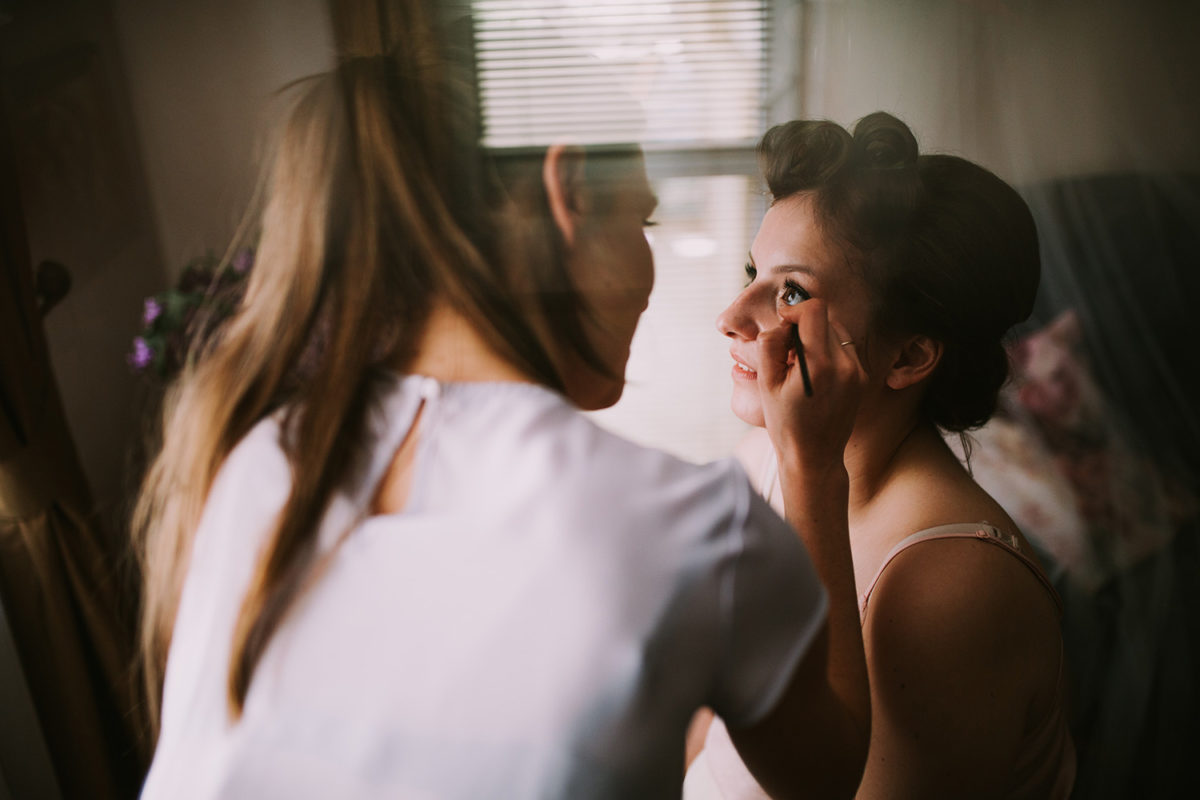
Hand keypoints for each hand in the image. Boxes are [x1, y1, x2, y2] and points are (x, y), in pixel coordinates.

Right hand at [756, 299, 868, 477]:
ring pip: (836, 330)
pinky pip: (844, 348)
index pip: (814, 310)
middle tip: (787, 350)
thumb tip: (784, 322)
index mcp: (820, 365)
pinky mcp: (862, 378)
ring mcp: (858, 371)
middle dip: (803, 325)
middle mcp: (845, 364)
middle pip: (825, 318)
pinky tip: (815, 373)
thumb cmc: (785, 424)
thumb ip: (771, 344)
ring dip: (816, 336)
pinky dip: (827, 350)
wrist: (814, 457)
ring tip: (800, 362)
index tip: (782, 325)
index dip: (794, 310)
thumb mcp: (767, 384)